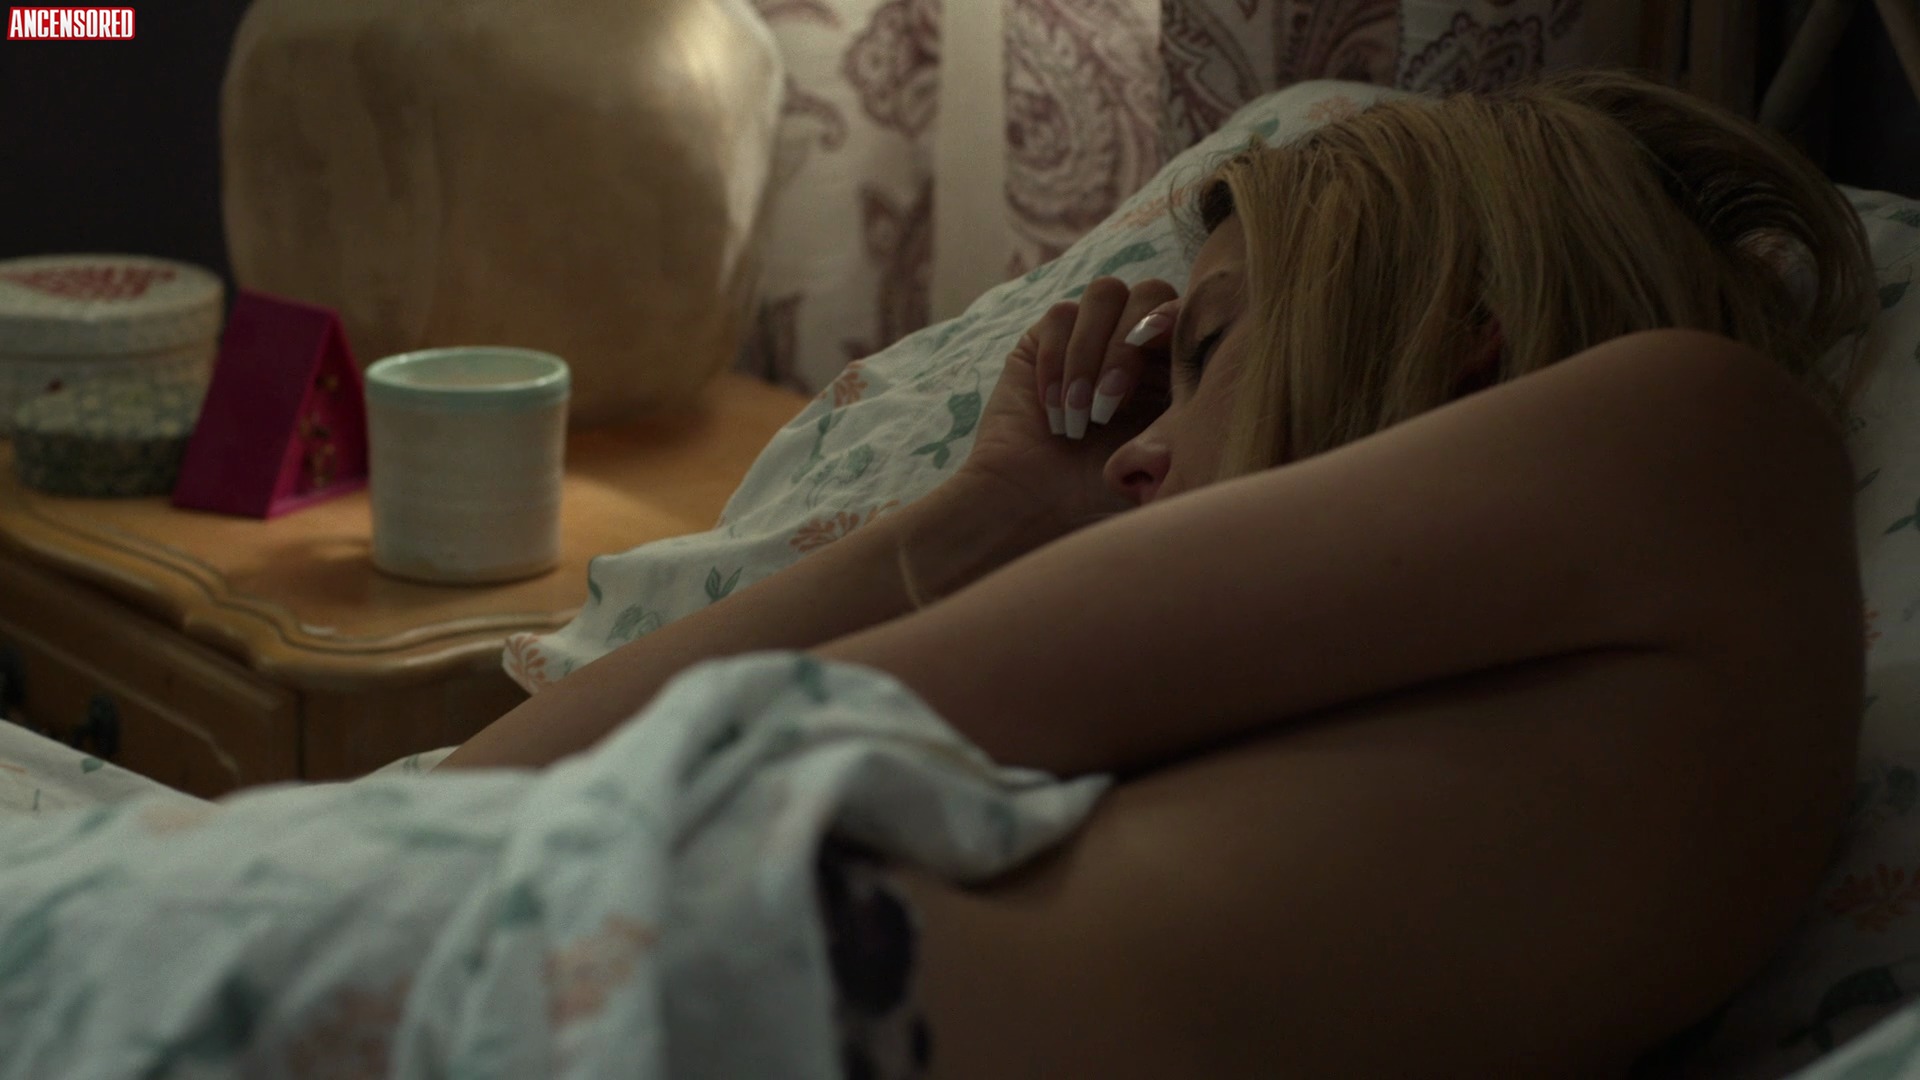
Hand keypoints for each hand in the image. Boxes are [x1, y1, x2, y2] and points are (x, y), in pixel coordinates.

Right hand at [955, 276, 1179, 532]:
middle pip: (1150, 290)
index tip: (1162, 355)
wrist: (1036, 506)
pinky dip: (1058, 362)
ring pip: (1105, 293)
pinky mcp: (1047, 337)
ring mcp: (1091, 333)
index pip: (1190, 313)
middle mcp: (1135, 340)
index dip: (1178, 323)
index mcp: (1174, 364)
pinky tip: (1056, 410)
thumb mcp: (1162, 457)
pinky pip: (1061, 315)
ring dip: (1092, 354)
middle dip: (1129, 344)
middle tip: (1110, 402)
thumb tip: (1215, 380)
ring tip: (1081, 415)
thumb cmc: (1103, 491)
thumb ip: (1189, 413)